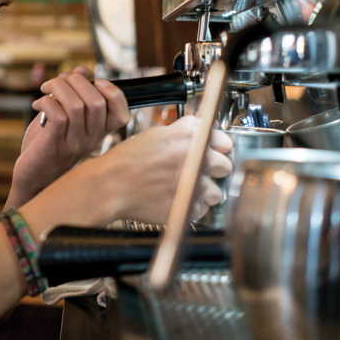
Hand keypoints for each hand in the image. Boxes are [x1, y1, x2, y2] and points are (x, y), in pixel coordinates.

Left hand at [7, 67, 129, 206]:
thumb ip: (74, 94)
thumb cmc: (48, 146)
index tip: (95, 81)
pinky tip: (38, 104)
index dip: (113, 92)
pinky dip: (46, 102)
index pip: (122, 113)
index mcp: (98, 132)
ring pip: (75, 104)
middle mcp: (91, 139)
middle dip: (76, 81)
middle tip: (59, 81)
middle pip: (96, 101)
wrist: (33, 179)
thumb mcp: (64, 117)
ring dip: (58, 88)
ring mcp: (75, 144)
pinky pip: (58, 115)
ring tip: (46, 89)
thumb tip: (81, 70)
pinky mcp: (55, 145)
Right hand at [108, 115, 232, 224]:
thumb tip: (201, 131)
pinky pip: (202, 209)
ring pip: (217, 192)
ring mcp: (197, 185)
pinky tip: (176, 198)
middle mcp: (199, 159)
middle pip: (225, 166)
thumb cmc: (130, 159)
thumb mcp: (158, 133)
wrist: (113, 184)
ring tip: (184, 187)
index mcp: (192, 136)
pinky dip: (191, 206)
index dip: (217, 147)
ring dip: (203, 190)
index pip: (225, 141)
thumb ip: (185, 131)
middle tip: (196, 170)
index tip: (211, 152)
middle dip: (213, 169)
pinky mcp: (190, 207)